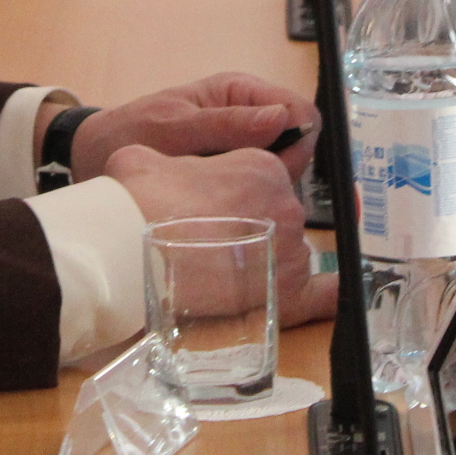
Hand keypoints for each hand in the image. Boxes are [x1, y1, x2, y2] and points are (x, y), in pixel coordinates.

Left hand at [74, 72, 319, 179]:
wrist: (94, 157)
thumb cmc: (131, 133)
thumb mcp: (174, 129)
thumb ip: (226, 124)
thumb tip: (280, 118)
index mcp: (240, 91)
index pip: (299, 110)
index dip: (299, 142)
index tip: (275, 172)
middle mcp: (248, 115)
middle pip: (297, 145)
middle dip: (280, 170)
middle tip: (241, 190)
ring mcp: (242, 145)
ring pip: (281, 170)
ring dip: (263, 186)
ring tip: (226, 199)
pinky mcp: (231, 171)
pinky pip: (259, 185)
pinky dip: (248, 198)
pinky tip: (222, 207)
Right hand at [107, 143, 333, 327]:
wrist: (129, 251)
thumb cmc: (137, 200)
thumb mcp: (147, 157)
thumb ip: (168, 160)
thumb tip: (158, 170)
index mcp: (261, 165)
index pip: (260, 180)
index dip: (233, 195)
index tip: (209, 209)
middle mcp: (286, 204)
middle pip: (276, 216)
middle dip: (250, 228)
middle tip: (210, 243)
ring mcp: (291, 250)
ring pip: (286, 254)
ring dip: (265, 261)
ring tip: (223, 275)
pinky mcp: (289, 295)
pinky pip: (322, 296)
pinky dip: (326, 296)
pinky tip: (323, 297)